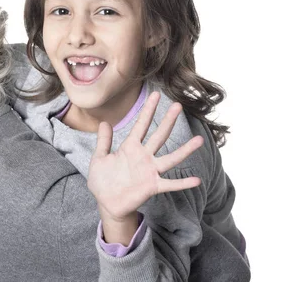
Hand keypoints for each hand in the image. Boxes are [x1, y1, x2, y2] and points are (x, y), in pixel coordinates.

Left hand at [87, 92, 201, 227]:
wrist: (106, 203)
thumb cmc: (102, 181)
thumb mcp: (99, 158)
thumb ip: (103, 142)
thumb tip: (104, 122)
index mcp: (129, 148)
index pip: (141, 125)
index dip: (148, 110)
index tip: (155, 95)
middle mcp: (143, 157)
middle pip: (159, 136)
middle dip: (167, 121)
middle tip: (178, 105)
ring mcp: (150, 171)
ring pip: (170, 158)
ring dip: (185, 150)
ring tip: (200, 139)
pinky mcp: (152, 187)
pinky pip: (170, 184)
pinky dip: (183, 183)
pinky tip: (197, 180)